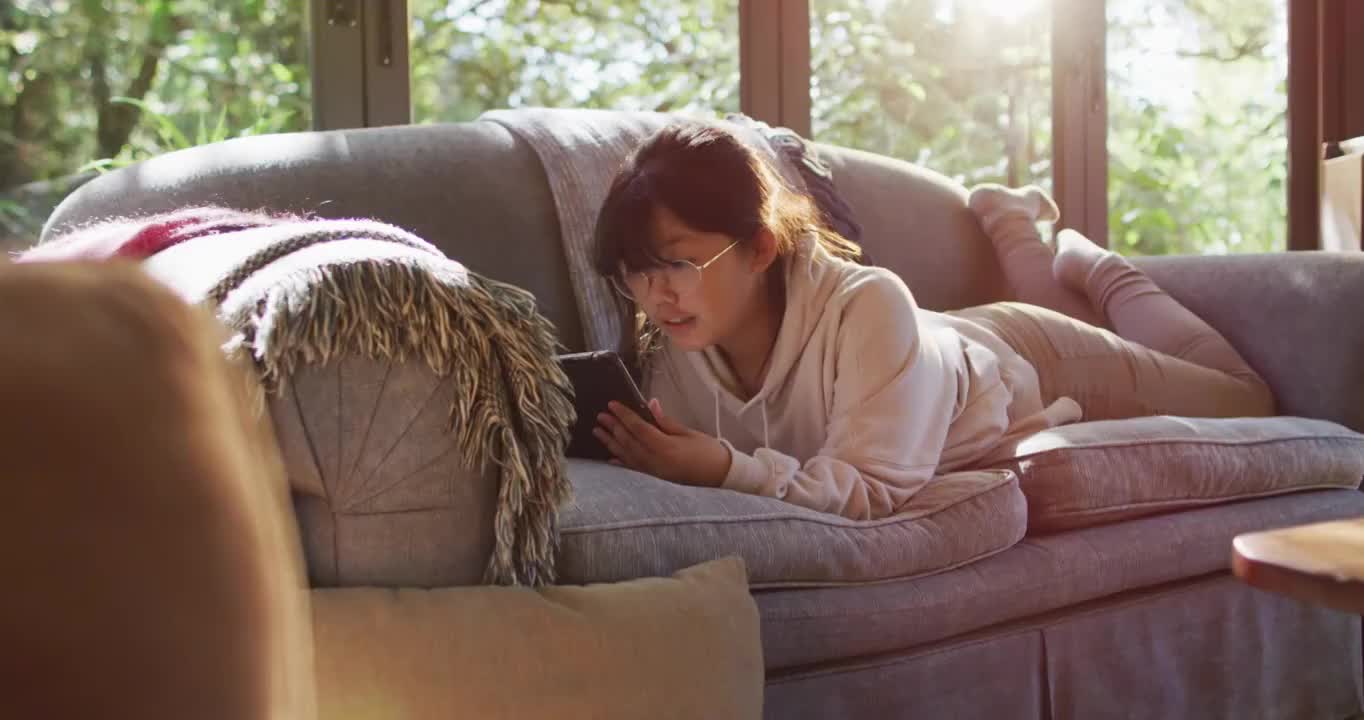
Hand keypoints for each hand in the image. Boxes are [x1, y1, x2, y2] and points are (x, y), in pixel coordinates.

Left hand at [594, 399, 730, 487]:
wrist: (721, 477)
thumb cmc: (708, 452)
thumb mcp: (688, 433)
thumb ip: (666, 421)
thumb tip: (650, 404)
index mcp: (665, 447)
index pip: (638, 428)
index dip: (624, 415)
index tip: (612, 405)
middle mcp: (655, 461)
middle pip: (628, 441)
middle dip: (613, 427)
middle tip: (601, 415)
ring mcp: (653, 472)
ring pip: (626, 455)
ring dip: (611, 442)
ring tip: (598, 431)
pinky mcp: (655, 479)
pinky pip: (633, 469)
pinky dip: (620, 462)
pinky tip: (610, 458)